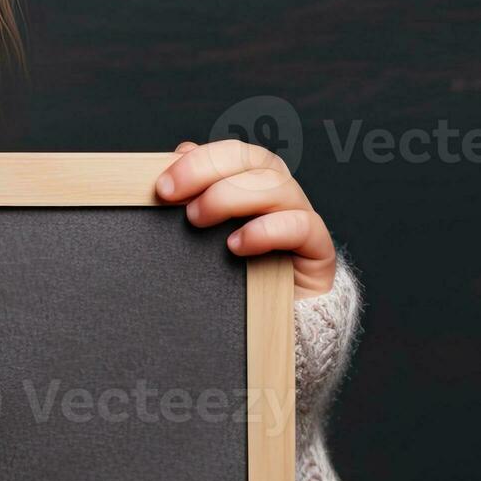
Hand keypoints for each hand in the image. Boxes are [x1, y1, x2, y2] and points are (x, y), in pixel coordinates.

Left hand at [155, 139, 336, 298]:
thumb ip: (195, 193)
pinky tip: (236, 245)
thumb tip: (181, 151)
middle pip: (254, 160)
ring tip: (197, 220)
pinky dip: (266, 230)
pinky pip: (301, 225)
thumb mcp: (207, 235)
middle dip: (207, 170)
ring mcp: (301, 217)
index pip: (232, 153)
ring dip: (230, 196)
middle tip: (170, 195)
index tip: (163, 185)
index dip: (198, 160)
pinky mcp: (318, 248)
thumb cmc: (235, 277)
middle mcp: (280, 193)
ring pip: (276, 186)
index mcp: (254, 182)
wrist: (271, 328)